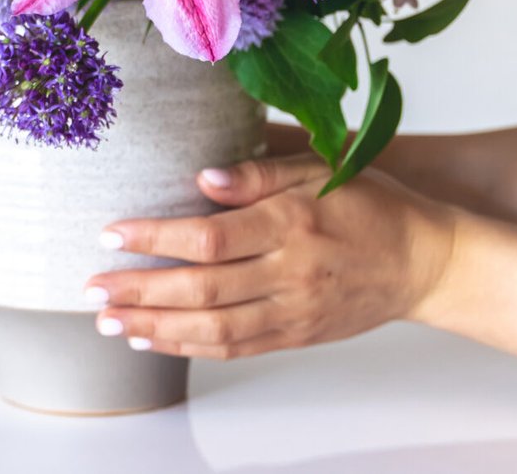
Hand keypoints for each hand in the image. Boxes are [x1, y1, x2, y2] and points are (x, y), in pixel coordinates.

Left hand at [86, 154, 456, 358]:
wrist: (424, 260)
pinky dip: (189, 348)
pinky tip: (155, 337)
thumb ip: (259, 173)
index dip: (156, 238)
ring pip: (214, 330)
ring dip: (156, 326)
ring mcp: (294, 311)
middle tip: (92, 289)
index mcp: (291, 222)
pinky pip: (236, 349)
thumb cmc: (369, 203)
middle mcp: (290, 272)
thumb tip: (201, 177)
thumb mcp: (320, 167)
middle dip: (141, 291)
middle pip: (202, 290)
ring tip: (110, 320)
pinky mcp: (297, 335)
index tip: (112, 233)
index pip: (210, 237)